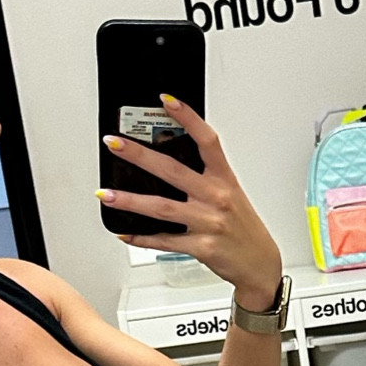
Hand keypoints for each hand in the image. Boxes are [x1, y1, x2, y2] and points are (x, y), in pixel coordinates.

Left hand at [99, 96, 281, 307]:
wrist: (259, 264)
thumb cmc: (243, 228)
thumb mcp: (231, 194)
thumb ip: (205, 177)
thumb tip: (169, 162)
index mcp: (224, 179)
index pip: (206, 140)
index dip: (187, 118)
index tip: (166, 101)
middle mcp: (216, 197)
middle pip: (172, 170)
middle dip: (139, 155)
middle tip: (114, 144)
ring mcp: (207, 223)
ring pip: (161, 208)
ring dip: (130, 200)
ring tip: (106, 194)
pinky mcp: (200, 247)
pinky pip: (164, 241)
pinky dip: (142, 237)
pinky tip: (125, 233)